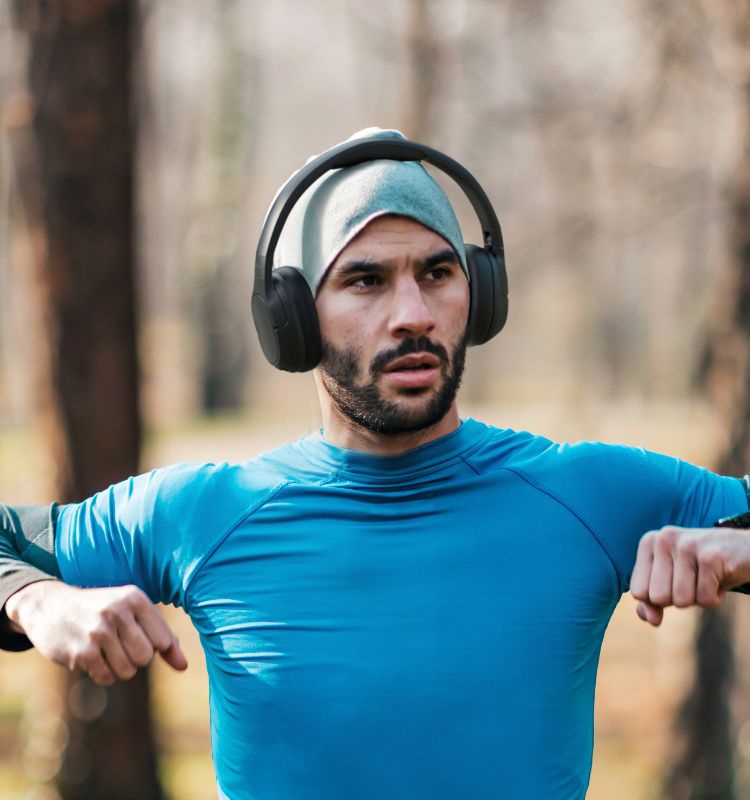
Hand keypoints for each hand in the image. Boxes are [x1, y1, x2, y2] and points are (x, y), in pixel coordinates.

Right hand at [5, 581, 187, 683]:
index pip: (163, 640)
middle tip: (119, 645)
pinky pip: (107, 677)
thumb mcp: (133, 612)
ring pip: (128, 671)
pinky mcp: (82, 652)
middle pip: (146, 658)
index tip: (137, 637)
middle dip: (135, 658)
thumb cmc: (103, 611)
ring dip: (118, 668)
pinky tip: (92, 657)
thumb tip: (184, 666)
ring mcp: (99, 632)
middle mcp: (118, 612)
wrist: (50, 606)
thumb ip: (163, 638)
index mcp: (135, 598)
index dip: (153, 647)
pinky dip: (103, 673)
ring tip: (105, 650)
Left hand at [630, 525, 749, 625]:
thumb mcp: (673, 581)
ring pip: (682, 600)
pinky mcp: (710, 557)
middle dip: (680, 598)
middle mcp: (664, 539)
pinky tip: (722, 577)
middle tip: (695, 580)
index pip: (638, 591)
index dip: (659, 599)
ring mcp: (687, 545)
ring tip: (708, 578)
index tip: (676, 582)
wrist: (746, 550)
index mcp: (650, 542)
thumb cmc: (704, 568)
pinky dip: (716, 597)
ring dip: (699, 597)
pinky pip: (705, 599)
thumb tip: (649, 618)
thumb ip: (651, 600)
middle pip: (658, 598)